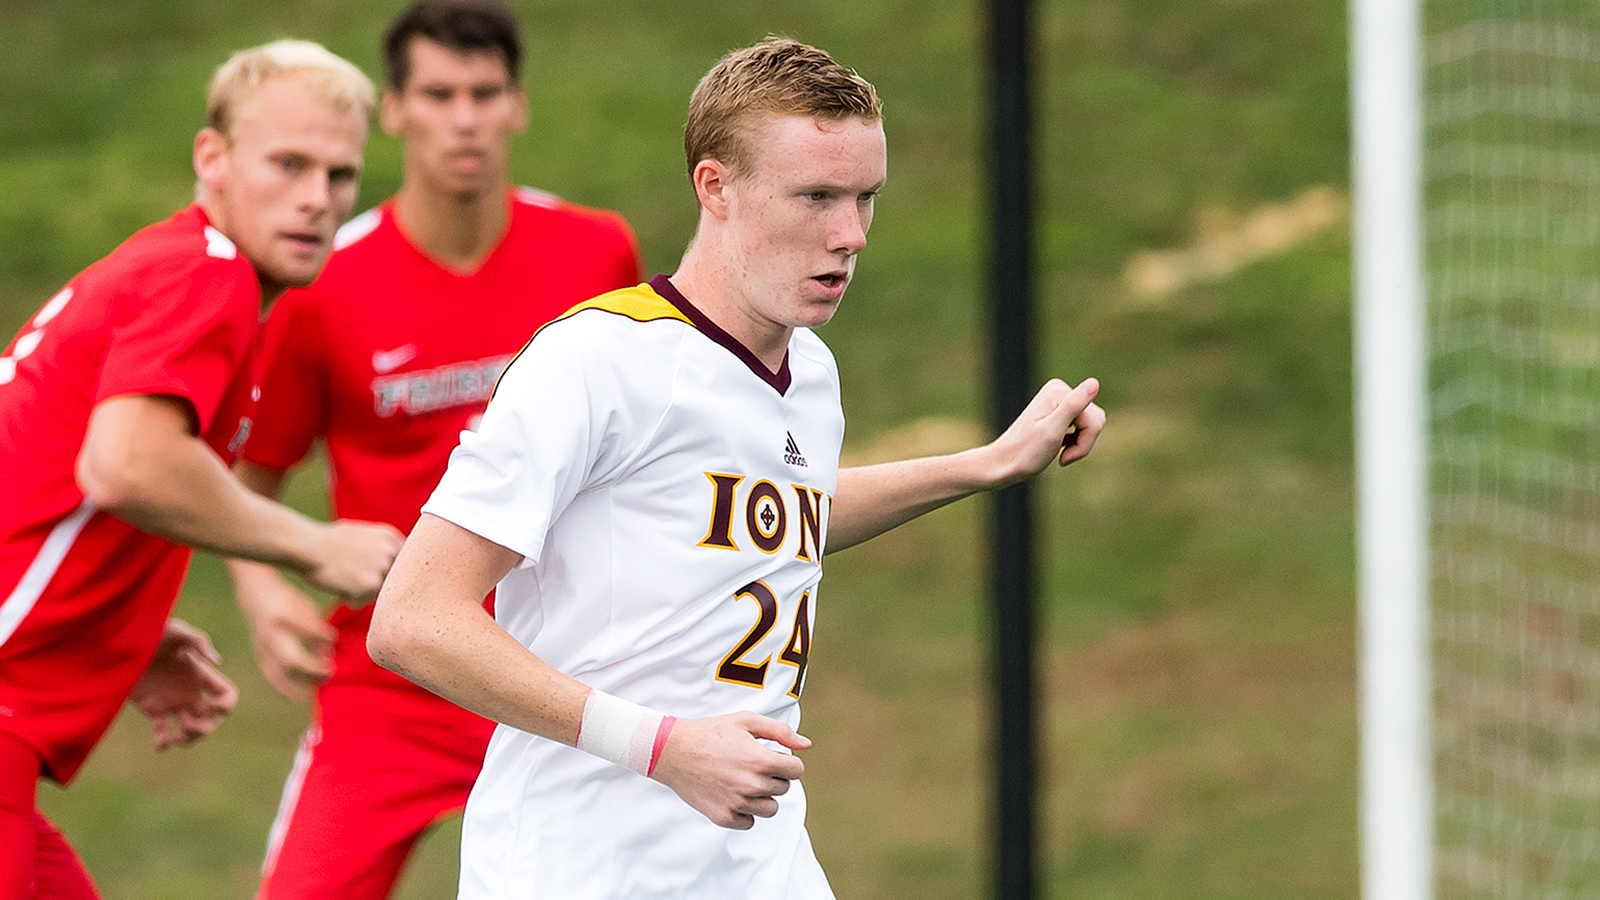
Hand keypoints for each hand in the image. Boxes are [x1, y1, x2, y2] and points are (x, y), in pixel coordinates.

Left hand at [128, 618, 238, 749]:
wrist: (122, 641)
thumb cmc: (152, 631)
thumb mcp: (177, 631)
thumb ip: (199, 642)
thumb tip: (218, 663)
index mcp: (200, 675)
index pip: (226, 695)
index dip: (226, 706)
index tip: (212, 707)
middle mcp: (190, 691)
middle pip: (211, 719)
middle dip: (205, 729)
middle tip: (187, 727)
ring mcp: (172, 701)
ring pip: (190, 729)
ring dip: (189, 739)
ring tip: (175, 738)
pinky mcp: (152, 708)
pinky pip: (163, 731)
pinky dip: (163, 742)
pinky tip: (159, 745)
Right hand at [240, 576, 336, 700]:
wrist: (254, 595)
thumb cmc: (287, 601)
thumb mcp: (304, 606)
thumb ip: (316, 628)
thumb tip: (327, 653)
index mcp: (283, 616)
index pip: (305, 629)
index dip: (321, 636)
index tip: (335, 638)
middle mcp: (270, 634)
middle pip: (290, 659)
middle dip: (311, 669)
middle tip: (329, 672)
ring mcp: (262, 647)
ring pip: (279, 673)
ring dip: (300, 683)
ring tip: (318, 686)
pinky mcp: (259, 655)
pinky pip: (272, 676)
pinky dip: (286, 687)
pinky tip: (300, 694)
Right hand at [303, 520, 404, 600]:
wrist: (308, 546)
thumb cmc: (326, 542)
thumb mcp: (360, 535)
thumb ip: (378, 548)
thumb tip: (387, 564)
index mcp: (390, 537)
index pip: (402, 564)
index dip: (384, 574)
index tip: (369, 576)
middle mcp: (392, 550)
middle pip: (392, 581)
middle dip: (374, 584)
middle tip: (353, 580)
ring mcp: (384, 567)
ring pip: (379, 593)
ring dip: (362, 593)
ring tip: (342, 580)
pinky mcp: (372, 584)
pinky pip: (364, 602)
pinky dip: (351, 600)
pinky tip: (338, 588)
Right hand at [648, 712, 809, 829]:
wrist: (672, 750)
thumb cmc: (711, 732)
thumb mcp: (746, 721)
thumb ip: (780, 732)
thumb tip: (806, 745)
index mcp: (761, 760)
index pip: (796, 771)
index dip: (787, 762)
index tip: (772, 756)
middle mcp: (752, 785)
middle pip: (783, 789)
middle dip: (774, 777)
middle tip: (751, 765)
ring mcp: (737, 803)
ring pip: (770, 808)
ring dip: (762, 796)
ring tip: (744, 781)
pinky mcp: (723, 817)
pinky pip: (749, 822)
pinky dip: (745, 811)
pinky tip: (732, 794)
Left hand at [990, 377, 1104, 484]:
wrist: (1004, 464)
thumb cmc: (1026, 453)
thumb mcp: (1052, 431)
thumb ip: (1073, 406)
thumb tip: (1094, 383)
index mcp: (1059, 391)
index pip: (1094, 419)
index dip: (1084, 443)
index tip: (1064, 456)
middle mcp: (1059, 390)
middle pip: (1095, 420)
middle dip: (1083, 443)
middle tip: (1062, 456)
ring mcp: (1059, 399)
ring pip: (1091, 425)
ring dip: (1079, 444)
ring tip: (1060, 453)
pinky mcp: (1059, 410)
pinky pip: (1083, 426)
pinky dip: (1074, 442)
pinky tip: (1059, 447)